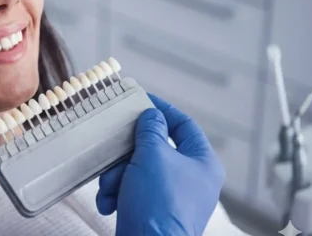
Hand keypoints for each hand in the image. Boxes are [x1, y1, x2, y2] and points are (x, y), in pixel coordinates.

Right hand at [96, 94, 224, 235]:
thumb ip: (150, 129)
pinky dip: (117, 193)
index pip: (184, 125)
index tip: (141, 100)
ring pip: (138, 169)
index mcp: (202, 163)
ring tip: (110, 188)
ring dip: (117, 176)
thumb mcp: (152, 155)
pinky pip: (132, 190)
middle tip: (116, 151)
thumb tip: (151, 115)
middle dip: (128, 153)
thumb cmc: (158, 204)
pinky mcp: (153, 211)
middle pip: (155, 148)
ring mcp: (172, 197)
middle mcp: (191, 179)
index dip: (162, 109)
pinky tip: (109, 203)